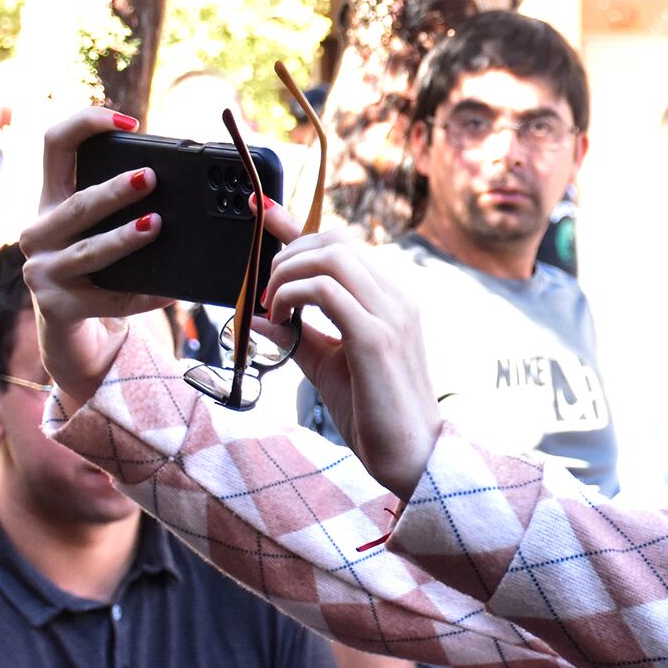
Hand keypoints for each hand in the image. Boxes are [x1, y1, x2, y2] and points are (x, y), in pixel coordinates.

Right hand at [20, 108, 169, 408]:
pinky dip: (142, 295)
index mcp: (51, 200)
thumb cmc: (97, 268)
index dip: (86, 124)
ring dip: (124, 238)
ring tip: (156, 225)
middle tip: (150, 178)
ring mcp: (42, 271)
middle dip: (113, 190)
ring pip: (89, 251)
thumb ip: (123, 203)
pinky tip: (170, 292)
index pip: (55, 144)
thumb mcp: (99, 230)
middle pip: (76, 203)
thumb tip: (177, 180)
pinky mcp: (58, 308)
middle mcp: (38, 231)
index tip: (128, 122)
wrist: (72, 332)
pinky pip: (108, 300)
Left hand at [254, 207, 439, 496]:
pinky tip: (283, 319)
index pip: (343, 244)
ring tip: (274, 305)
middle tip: (265, 291)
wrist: (411, 456)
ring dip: (289, 273)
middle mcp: (396, 298)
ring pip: (331, 256)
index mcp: (390, 300)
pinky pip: (327, 291)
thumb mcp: (327, 366)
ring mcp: (391, 314)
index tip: (261, 211)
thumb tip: (257, 316)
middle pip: (335, 240)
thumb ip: (297, 337)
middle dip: (287, 253)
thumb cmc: (373, 414)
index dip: (296, 223)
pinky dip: (294, 296)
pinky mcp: (377, 338)